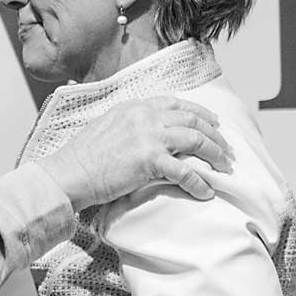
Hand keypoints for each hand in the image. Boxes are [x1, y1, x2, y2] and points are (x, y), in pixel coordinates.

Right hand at [37, 96, 232, 210]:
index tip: (213, 123)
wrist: (69, 172)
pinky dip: (199, 183)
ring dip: (215, 155)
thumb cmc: (81, 156)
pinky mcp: (150, 160)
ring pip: (197, 140)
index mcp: (133, 106)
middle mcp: (144, 116)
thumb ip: (130, 124)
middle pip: (193, 120)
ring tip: (224, 168)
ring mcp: (149, 136)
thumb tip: (149, 133)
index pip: (176, 103)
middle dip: (215, 135)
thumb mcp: (106, 126)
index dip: (200, 113)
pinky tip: (205, 191)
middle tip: (226, 150)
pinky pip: (185, 171)